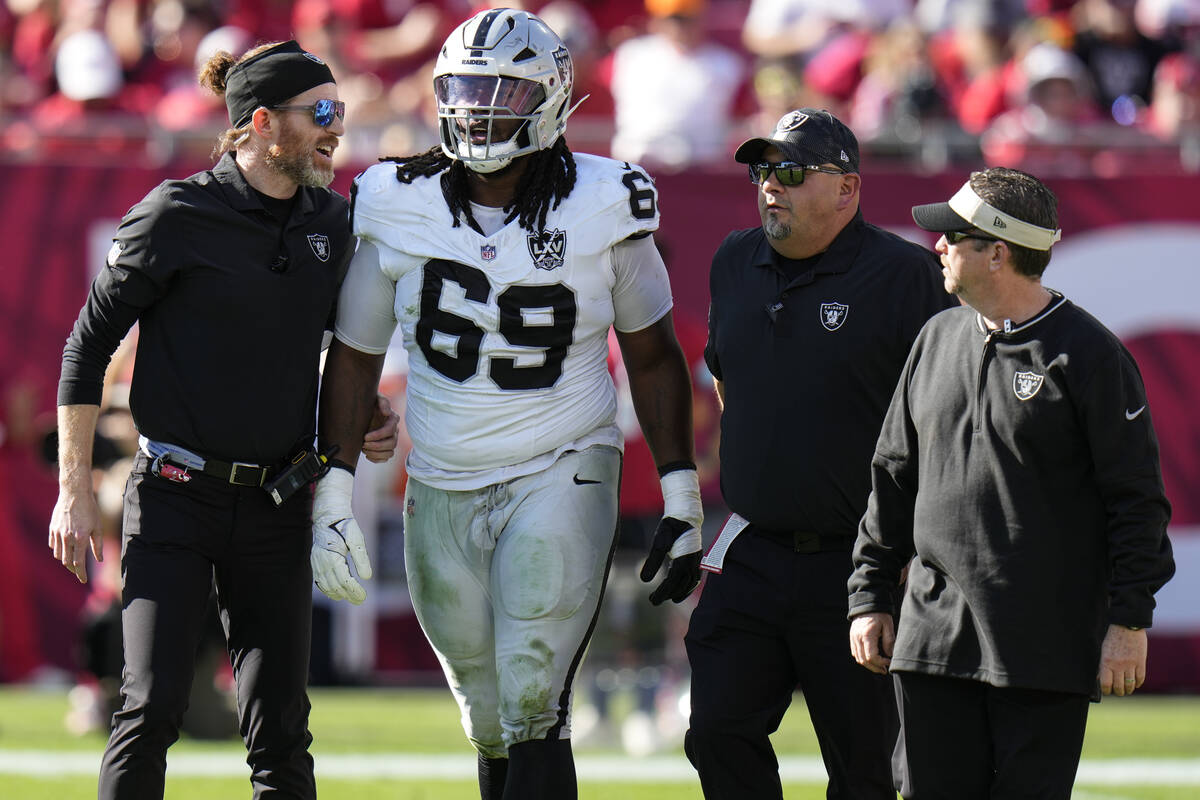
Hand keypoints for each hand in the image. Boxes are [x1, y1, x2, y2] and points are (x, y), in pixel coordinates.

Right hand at [48, 486, 103, 582]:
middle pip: (67, 562)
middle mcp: (67, 538)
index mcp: (80, 538)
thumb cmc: (90, 510)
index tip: (84, 580)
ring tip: (73, 559)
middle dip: (73, 569)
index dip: (81, 574)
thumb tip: (99, 560)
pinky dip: (58, 550)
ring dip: (65, 560)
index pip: (79, 563)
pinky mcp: (52, 529)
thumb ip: (98, 545)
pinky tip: (65, 548)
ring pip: (58, 555)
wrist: (74, 494)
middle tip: (79, 571)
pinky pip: (53, 545)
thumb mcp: (98, 527)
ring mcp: (58, 533)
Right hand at [311, 468, 372, 603]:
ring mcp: (317, 563)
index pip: (344, 581)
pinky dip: (327, 589)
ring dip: (338, 594)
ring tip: (351, 598)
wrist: (329, 515)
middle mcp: (322, 563)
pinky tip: (336, 593)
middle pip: (335, 586)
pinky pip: (319, 581)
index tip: (364, 597)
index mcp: (333, 557)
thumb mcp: (357, 539)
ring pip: (326, 586)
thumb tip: (367, 577)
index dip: (354, 591)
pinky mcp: (315, 562)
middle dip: (349, 595)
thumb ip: (361, 559)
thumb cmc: (345, 526)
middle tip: (361, 600)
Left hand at [361, 394, 399, 463]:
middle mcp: (394, 431)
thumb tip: (387, 413)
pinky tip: (367, 455)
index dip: (378, 435)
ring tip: (364, 449)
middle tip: (363, 444)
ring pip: (390, 453)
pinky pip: (386, 458)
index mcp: (392, 419)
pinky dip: (377, 459)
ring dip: (376, 453)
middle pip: (392, 443)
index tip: (365, 437)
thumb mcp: (374, 398)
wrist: (361, 411)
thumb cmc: (368, 403)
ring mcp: (390, 440)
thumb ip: (382, 402)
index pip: (390, 431)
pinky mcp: (385, 448)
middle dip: (377, 446)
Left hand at [640, 468, 702, 604]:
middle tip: (655, 601)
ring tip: (672, 599)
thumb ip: (653, 561)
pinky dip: (690, 585)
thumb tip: (643, 580)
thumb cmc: (671, 526)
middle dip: (668, 594)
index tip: (652, 600)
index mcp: (683, 558)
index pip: (672, 581)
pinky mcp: (697, 558)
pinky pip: (695, 576)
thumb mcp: (659, 542)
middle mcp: (692, 561)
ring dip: (681, 592)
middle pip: (681, 584)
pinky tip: (683, 588)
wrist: (686, 514)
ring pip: (690, 582)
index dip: (663, 592)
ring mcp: (697, 560)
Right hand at [850, 612, 894, 674]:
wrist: (867, 603)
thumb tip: (889, 655)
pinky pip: (855, 652)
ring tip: (879, 666)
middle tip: (884, 670)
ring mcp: (853, 638)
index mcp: (867, 635)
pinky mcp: (852, 637)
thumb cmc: (880, 614)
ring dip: (868, 665)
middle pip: (863, 660)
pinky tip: (871, 659)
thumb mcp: (888, 625)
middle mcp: (858, 638)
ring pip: (858, 658)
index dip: (880, 663)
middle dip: (874, 667)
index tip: (888, 662)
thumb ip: (889, 641)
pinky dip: (862, 658)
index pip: (871, 657)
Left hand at [1098, 624, 1146, 695]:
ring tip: (1127, 690)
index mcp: (1106, 662)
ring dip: (1128, 690)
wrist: (1127, 626)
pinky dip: (1138, 683)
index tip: (1107, 691)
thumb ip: (1102, 665)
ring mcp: (1130, 664)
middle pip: (1119, 687)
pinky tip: (1136, 684)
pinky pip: (1140, 678)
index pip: (1105, 684)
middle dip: (1118, 692)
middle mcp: (1118, 665)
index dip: (1106, 691)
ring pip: (1130, 685)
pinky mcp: (1141, 662)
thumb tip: (1099, 678)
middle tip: (1118, 692)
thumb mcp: (1104, 651)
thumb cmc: (1113, 638)